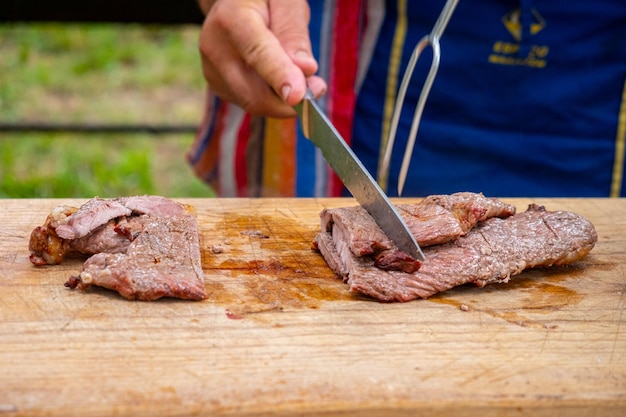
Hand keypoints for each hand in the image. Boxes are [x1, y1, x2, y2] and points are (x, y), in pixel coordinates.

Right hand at [198, 0, 326, 116]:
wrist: (235, 3)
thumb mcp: (286, 1)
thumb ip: (294, 33)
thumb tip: (306, 69)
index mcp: (231, 19)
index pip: (258, 54)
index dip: (279, 77)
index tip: (297, 96)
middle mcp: (214, 48)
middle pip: (254, 93)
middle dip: (290, 101)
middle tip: (318, 87)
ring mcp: (212, 71)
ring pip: (255, 103)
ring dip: (283, 99)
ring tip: (299, 75)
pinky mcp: (217, 86)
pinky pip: (251, 102)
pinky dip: (272, 97)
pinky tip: (278, 76)